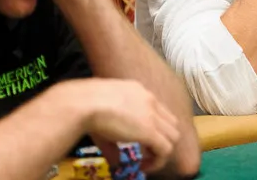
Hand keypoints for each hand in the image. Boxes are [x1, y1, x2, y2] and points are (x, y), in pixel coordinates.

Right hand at [57, 78, 179, 172]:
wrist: (83, 102)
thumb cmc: (83, 104)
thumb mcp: (99, 116)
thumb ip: (111, 138)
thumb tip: (115, 159)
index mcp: (137, 91)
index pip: (158, 109)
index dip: (154, 128)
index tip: (143, 141)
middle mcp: (149, 99)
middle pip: (170, 122)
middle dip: (162, 138)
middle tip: (147, 152)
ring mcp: (152, 114)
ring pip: (173, 136)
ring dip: (162, 150)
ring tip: (146, 161)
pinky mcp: (150, 130)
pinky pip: (165, 149)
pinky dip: (159, 160)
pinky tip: (144, 166)